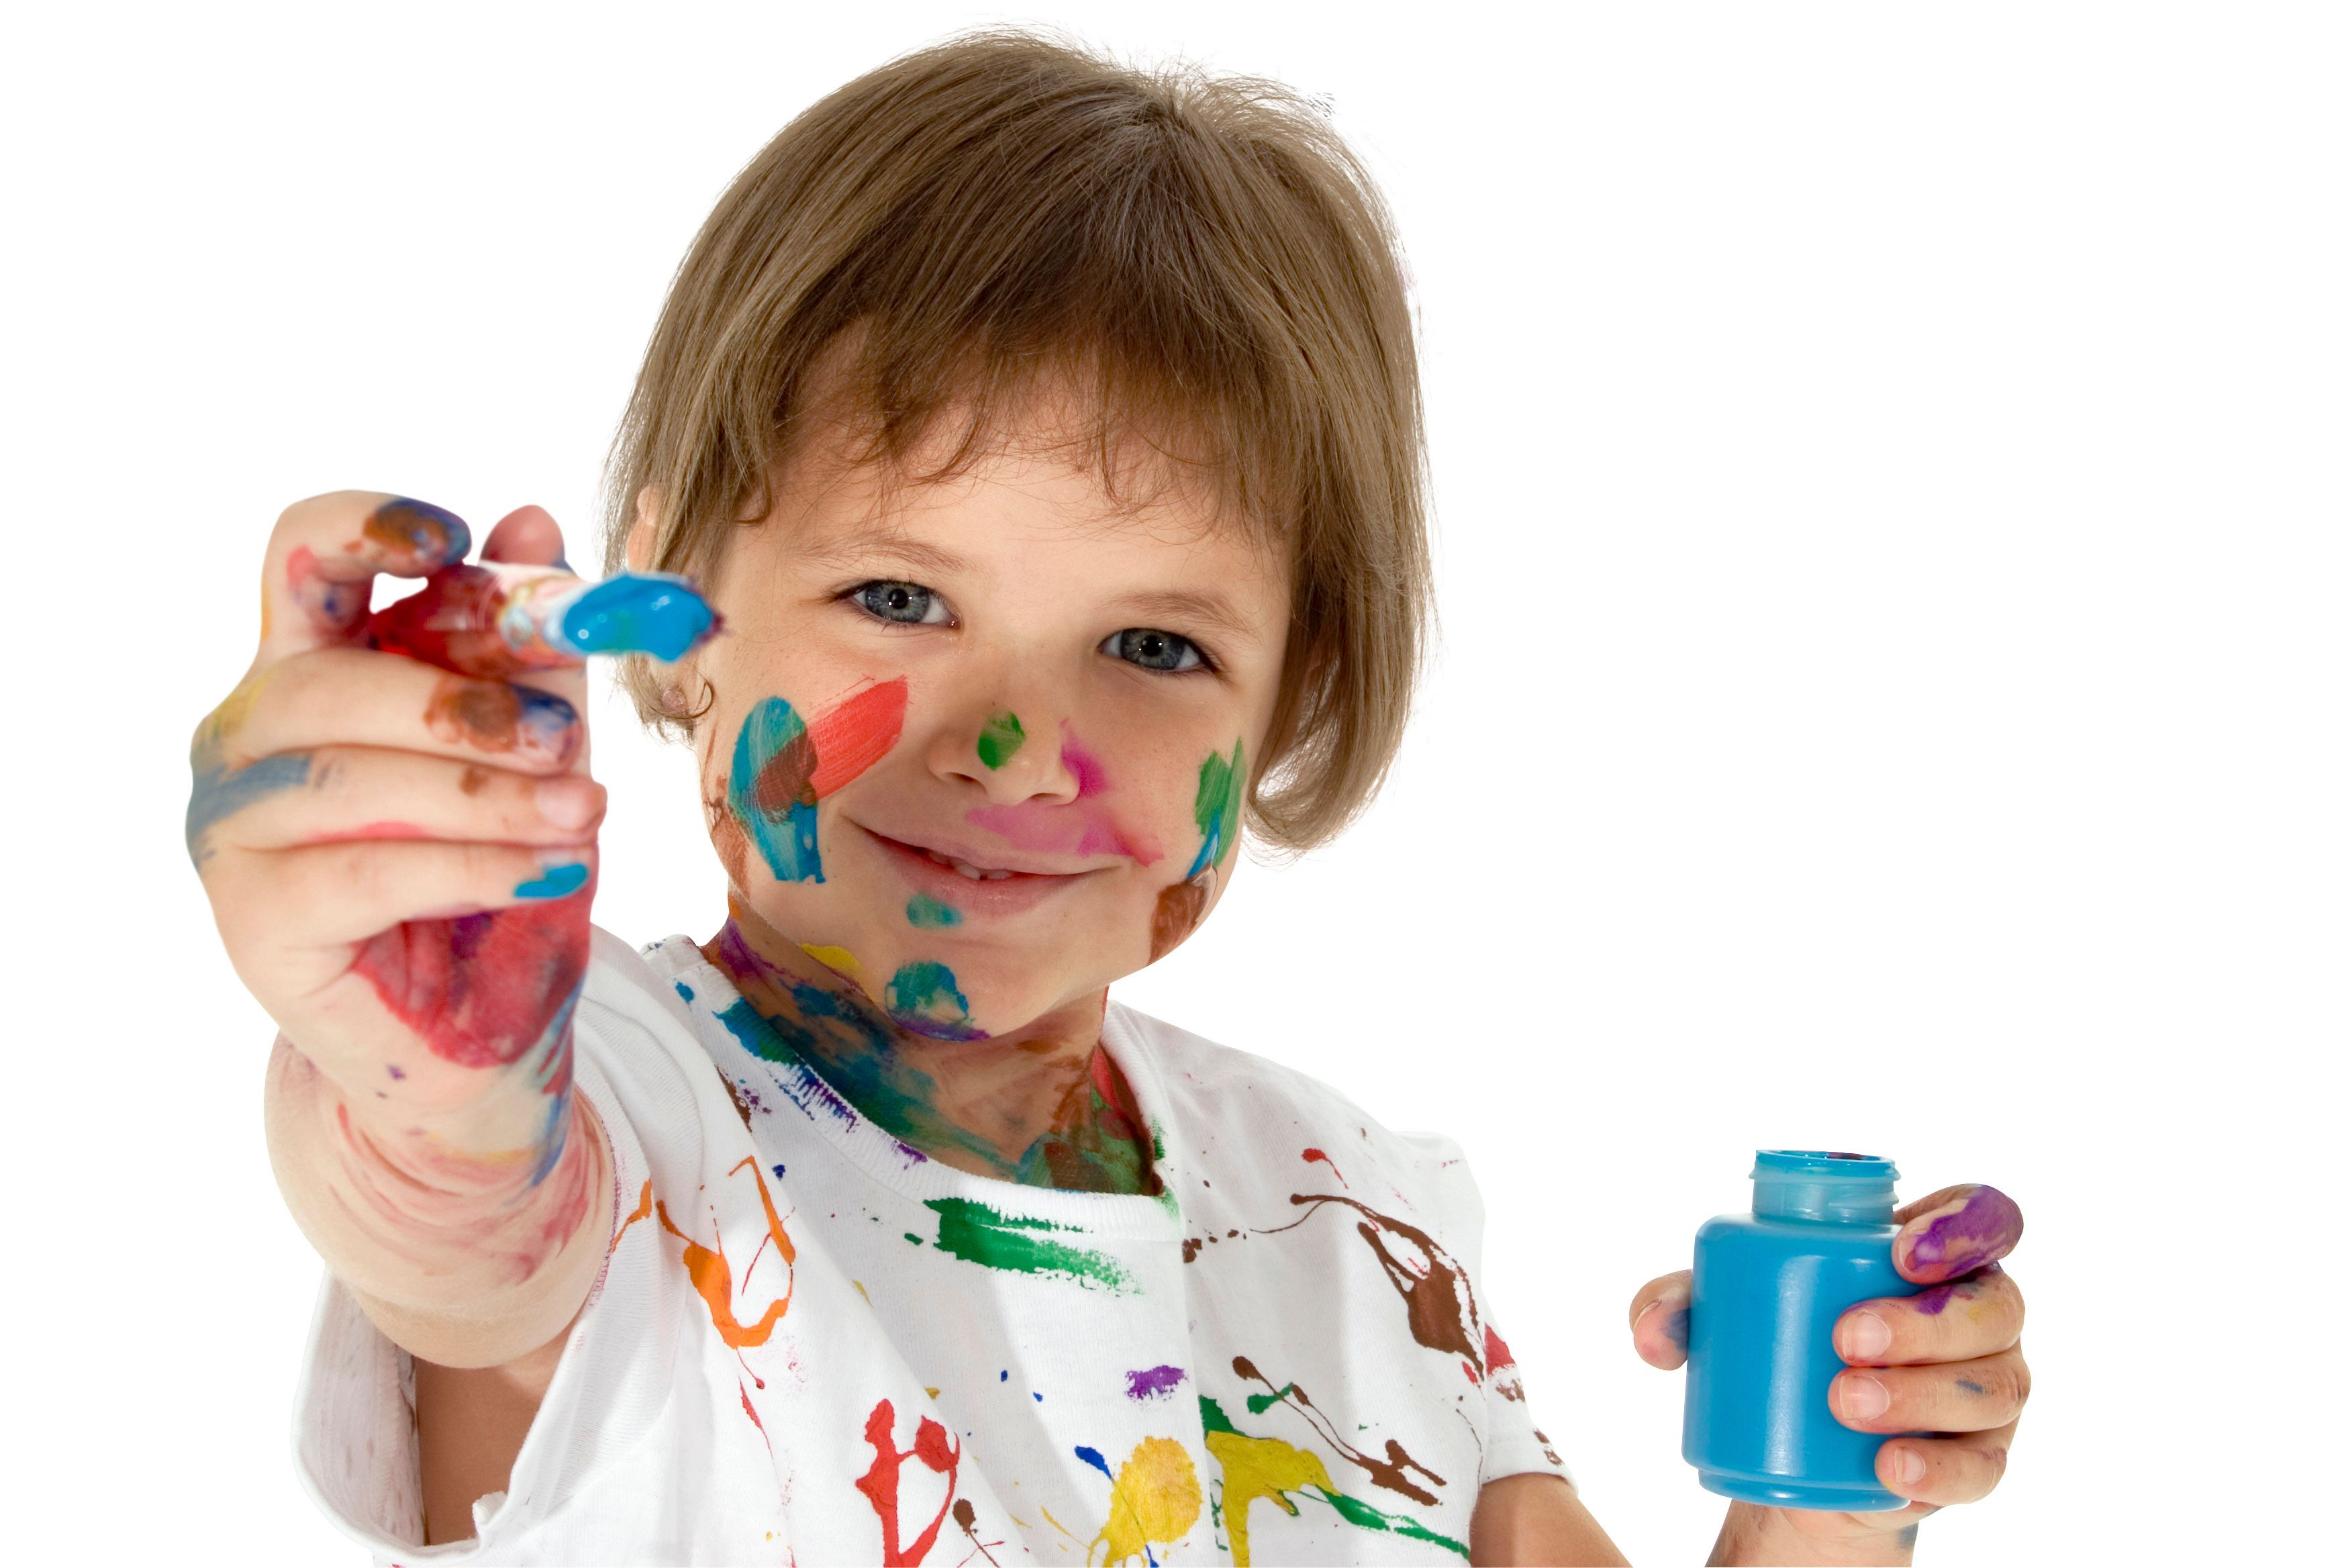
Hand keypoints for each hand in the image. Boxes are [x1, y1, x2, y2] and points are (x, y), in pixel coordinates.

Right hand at [190, 493, 600, 1161]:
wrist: (482, 1028)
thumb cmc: (503, 870)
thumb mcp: (542, 749)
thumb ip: (532, 648)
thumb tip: (536, 520)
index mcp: (312, 661)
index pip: (301, 554)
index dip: (363, 527)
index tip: (450, 539)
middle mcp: (247, 732)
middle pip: (332, 678)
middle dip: (466, 703)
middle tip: (572, 738)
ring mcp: (233, 829)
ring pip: (348, 779)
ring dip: (484, 792)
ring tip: (585, 813)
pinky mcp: (252, 920)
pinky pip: (363, 874)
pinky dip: (473, 865)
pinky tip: (551, 870)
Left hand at [1628, 1185, 2026, 1560]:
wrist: (1799, 1457)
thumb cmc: (1778, 1349)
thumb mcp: (1726, 1315)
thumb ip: (1679, 1303)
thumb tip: (1651, 1331)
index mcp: (1936, 1256)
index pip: (1985, 1217)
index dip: (1961, 1226)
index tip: (1900, 1254)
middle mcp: (1983, 1315)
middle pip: (1993, 1305)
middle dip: (1924, 1321)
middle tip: (1844, 1339)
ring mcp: (1990, 1389)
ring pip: (1994, 1385)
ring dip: (1922, 1393)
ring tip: (1845, 1401)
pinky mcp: (1980, 1459)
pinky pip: (1984, 1466)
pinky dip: (1937, 1469)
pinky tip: (1889, 1468)